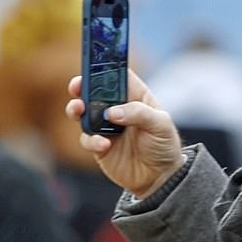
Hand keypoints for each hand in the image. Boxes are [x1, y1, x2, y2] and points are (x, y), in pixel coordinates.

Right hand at [65, 69, 185, 197]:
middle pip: (93, 90)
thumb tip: (112, 113)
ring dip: (77, 109)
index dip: (104, 66)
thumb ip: (139, 113)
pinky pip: (87, 139)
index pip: (117, 75)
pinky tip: (103, 144)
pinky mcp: (100, 146)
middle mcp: (118, 109)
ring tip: (78, 110)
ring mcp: (106, 127)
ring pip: (83, 113)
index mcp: (135, 96)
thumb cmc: (165, 146)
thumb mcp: (161, 125)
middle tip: (76, 87)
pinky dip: (91, 140)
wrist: (161, 178)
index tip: (92, 63)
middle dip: (81, 85)